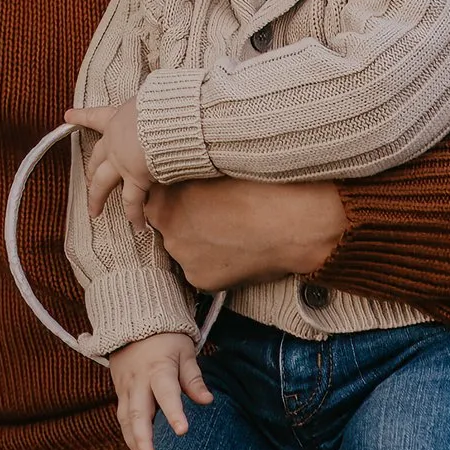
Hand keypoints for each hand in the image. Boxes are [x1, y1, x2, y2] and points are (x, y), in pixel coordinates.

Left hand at [69, 98, 156, 222]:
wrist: (170, 119)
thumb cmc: (166, 103)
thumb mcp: (154, 98)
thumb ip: (154, 105)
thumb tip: (166, 99)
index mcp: (118, 118)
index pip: (96, 116)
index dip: (81, 116)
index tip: (68, 116)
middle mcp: (115, 142)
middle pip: (95, 159)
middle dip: (90, 171)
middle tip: (87, 180)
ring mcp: (122, 162)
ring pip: (102, 185)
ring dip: (97, 199)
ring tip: (94, 212)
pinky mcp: (136, 178)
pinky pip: (132, 202)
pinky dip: (135, 216)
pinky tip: (137, 227)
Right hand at [108, 328, 212, 449]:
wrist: (132, 321)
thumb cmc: (165, 337)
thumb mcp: (184, 351)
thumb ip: (193, 378)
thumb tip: (207, 401)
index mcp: (158, 368)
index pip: (166, 393)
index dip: (174, 412)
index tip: (182, 431)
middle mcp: (138, 381)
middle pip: (137, 413)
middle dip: (142, 439)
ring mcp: (125, 387)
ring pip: (125, 418)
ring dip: (133, 442)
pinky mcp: (119, 391)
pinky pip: (122, 416)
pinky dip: (129, 435)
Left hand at [143, 177, 349, 294]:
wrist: (294, 222)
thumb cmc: (262, 186)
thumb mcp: (217, 169)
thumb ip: (190, 176)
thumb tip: (183, 177)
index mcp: (167, 199)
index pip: (154, 199)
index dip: (175, 196)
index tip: (191, 194)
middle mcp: (168, 230)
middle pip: (169, 226)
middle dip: (187, 221)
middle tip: (217, 214)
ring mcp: (184, 258)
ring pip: (186, 249)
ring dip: (201, 243)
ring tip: (232, 231)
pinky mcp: (201, 280)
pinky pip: (202, 270)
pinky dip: (216, 263)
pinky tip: (238, 249)